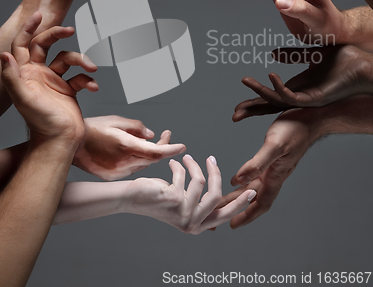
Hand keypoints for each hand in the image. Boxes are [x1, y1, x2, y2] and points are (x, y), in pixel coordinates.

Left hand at [0, 12, 97, 143]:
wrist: (61, 141)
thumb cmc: (41, 123)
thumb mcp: (23, 99)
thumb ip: (12, 76)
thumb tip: (4, 55)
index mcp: (25, 74)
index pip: (23, 45)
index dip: (29, 29)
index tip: (39, 15)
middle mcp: (39, 74)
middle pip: (46, 46)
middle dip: (57, 35)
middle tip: (69, 30)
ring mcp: (55, 81)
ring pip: (68, 59)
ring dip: (81, 60)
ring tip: (91, 69)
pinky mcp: (69, 89)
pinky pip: (80, 77)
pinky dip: (88, 80)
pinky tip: (92, 87)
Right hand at [73, 116, 185, 180]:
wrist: (69, 145)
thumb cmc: (92, 128)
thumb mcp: (116, 120)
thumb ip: (138, 127)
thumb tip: (153, 135)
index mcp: (125, 146)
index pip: (155, 151)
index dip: (171, 149)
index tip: (183, 145)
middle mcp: (123, 162)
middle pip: (151, 158)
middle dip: (162, 147)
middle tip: (167, 135)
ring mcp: (117, 172)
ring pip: (143, 163)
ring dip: (150, 153)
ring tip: (153, 139)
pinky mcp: (112, 176)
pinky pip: (132, 168)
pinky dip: (138, 159)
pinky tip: (136, 149)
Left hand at [123, 154, 255, 233]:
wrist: (133, 199)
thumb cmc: (158, 200)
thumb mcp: (184, 205)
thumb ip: (200, 204)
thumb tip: (220, 198)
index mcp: (197, 227)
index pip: (225, 215)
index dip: (240, 203)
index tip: (251, 191)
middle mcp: (192, 224)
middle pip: (217, 197)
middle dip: (217, 176)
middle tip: (213, 159)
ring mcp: (183, 213)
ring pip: (201, 182)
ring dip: (194, 166)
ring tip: (186, 158)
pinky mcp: (174, 200)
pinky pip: (185, 176)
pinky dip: (179, 167)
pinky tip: (173, 164)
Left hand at [224, 94, 372, 227]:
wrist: (311, 117)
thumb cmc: (294, 129)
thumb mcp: (274, 145)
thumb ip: (257, 163)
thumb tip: (238, 181)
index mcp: (276, 176)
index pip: (261, 203)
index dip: (247, 215)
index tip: (232, 224)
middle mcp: (275, 175)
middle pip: (254, 197)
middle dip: (238, 208)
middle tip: (220, 214)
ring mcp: (275, 167)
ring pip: (254, 186)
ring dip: (239, 194)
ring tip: (223, 200)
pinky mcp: (274, 158)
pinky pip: (257, 175)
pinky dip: (246, 179)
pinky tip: (238, 179)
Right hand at [233, 45, 372, 120]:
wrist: (365, 66)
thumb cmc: (344, 60)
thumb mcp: (313, 54)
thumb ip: (293, 54)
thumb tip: (272, 53)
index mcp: (298, 88)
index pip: (271, 97)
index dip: (255, 99)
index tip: (239, 104)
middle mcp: (300, 97)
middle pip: (270, 106)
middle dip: (252, 109)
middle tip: (234, 114)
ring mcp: (307, 99)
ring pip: (277, 100)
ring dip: (260, 92)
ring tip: (245, 80)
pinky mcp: (314, 98)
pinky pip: (293, 97)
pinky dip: (280, 87)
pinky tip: (271, 75)